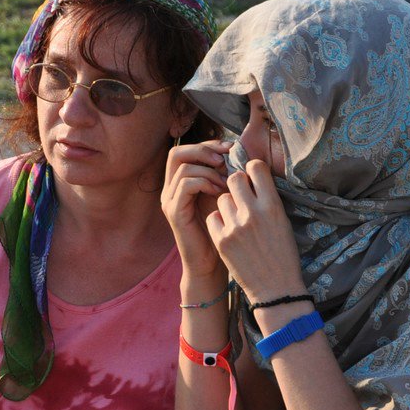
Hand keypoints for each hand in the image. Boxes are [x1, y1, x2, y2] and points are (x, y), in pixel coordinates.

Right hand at [162, 139, 231, 279]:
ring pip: (182, 166)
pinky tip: (219, 191)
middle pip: (177, 153)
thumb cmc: (221, 232)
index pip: (187, 150)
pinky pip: (185, 184)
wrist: (210, 265)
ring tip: (225, 181)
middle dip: (204, 150)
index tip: (230, 148)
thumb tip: (239, 152)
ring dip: (208, 169)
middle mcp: (170, 190)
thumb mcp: (224, 197)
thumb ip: (225, 175)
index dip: (208, 144)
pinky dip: (204, 182)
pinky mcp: (174, 212)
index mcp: (180, 184)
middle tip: (225, 159)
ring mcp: (169, 201)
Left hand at [206, 160, 304, 302]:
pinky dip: (219, 221)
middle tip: (240, 196)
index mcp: (273, 205)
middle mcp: (253, 212)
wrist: (275, 288)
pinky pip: (213, 216)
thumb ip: (267, 199)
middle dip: (236, 184)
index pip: (256, 168)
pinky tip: (228, 231)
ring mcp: (235, 226)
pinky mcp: (221, 240)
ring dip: (227, 205)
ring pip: (222, 198)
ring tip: (237, 219)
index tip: (252, 176)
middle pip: (234, 178)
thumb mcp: (283, 221)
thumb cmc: (283, 254)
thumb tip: (253, 177)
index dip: (252, 169)